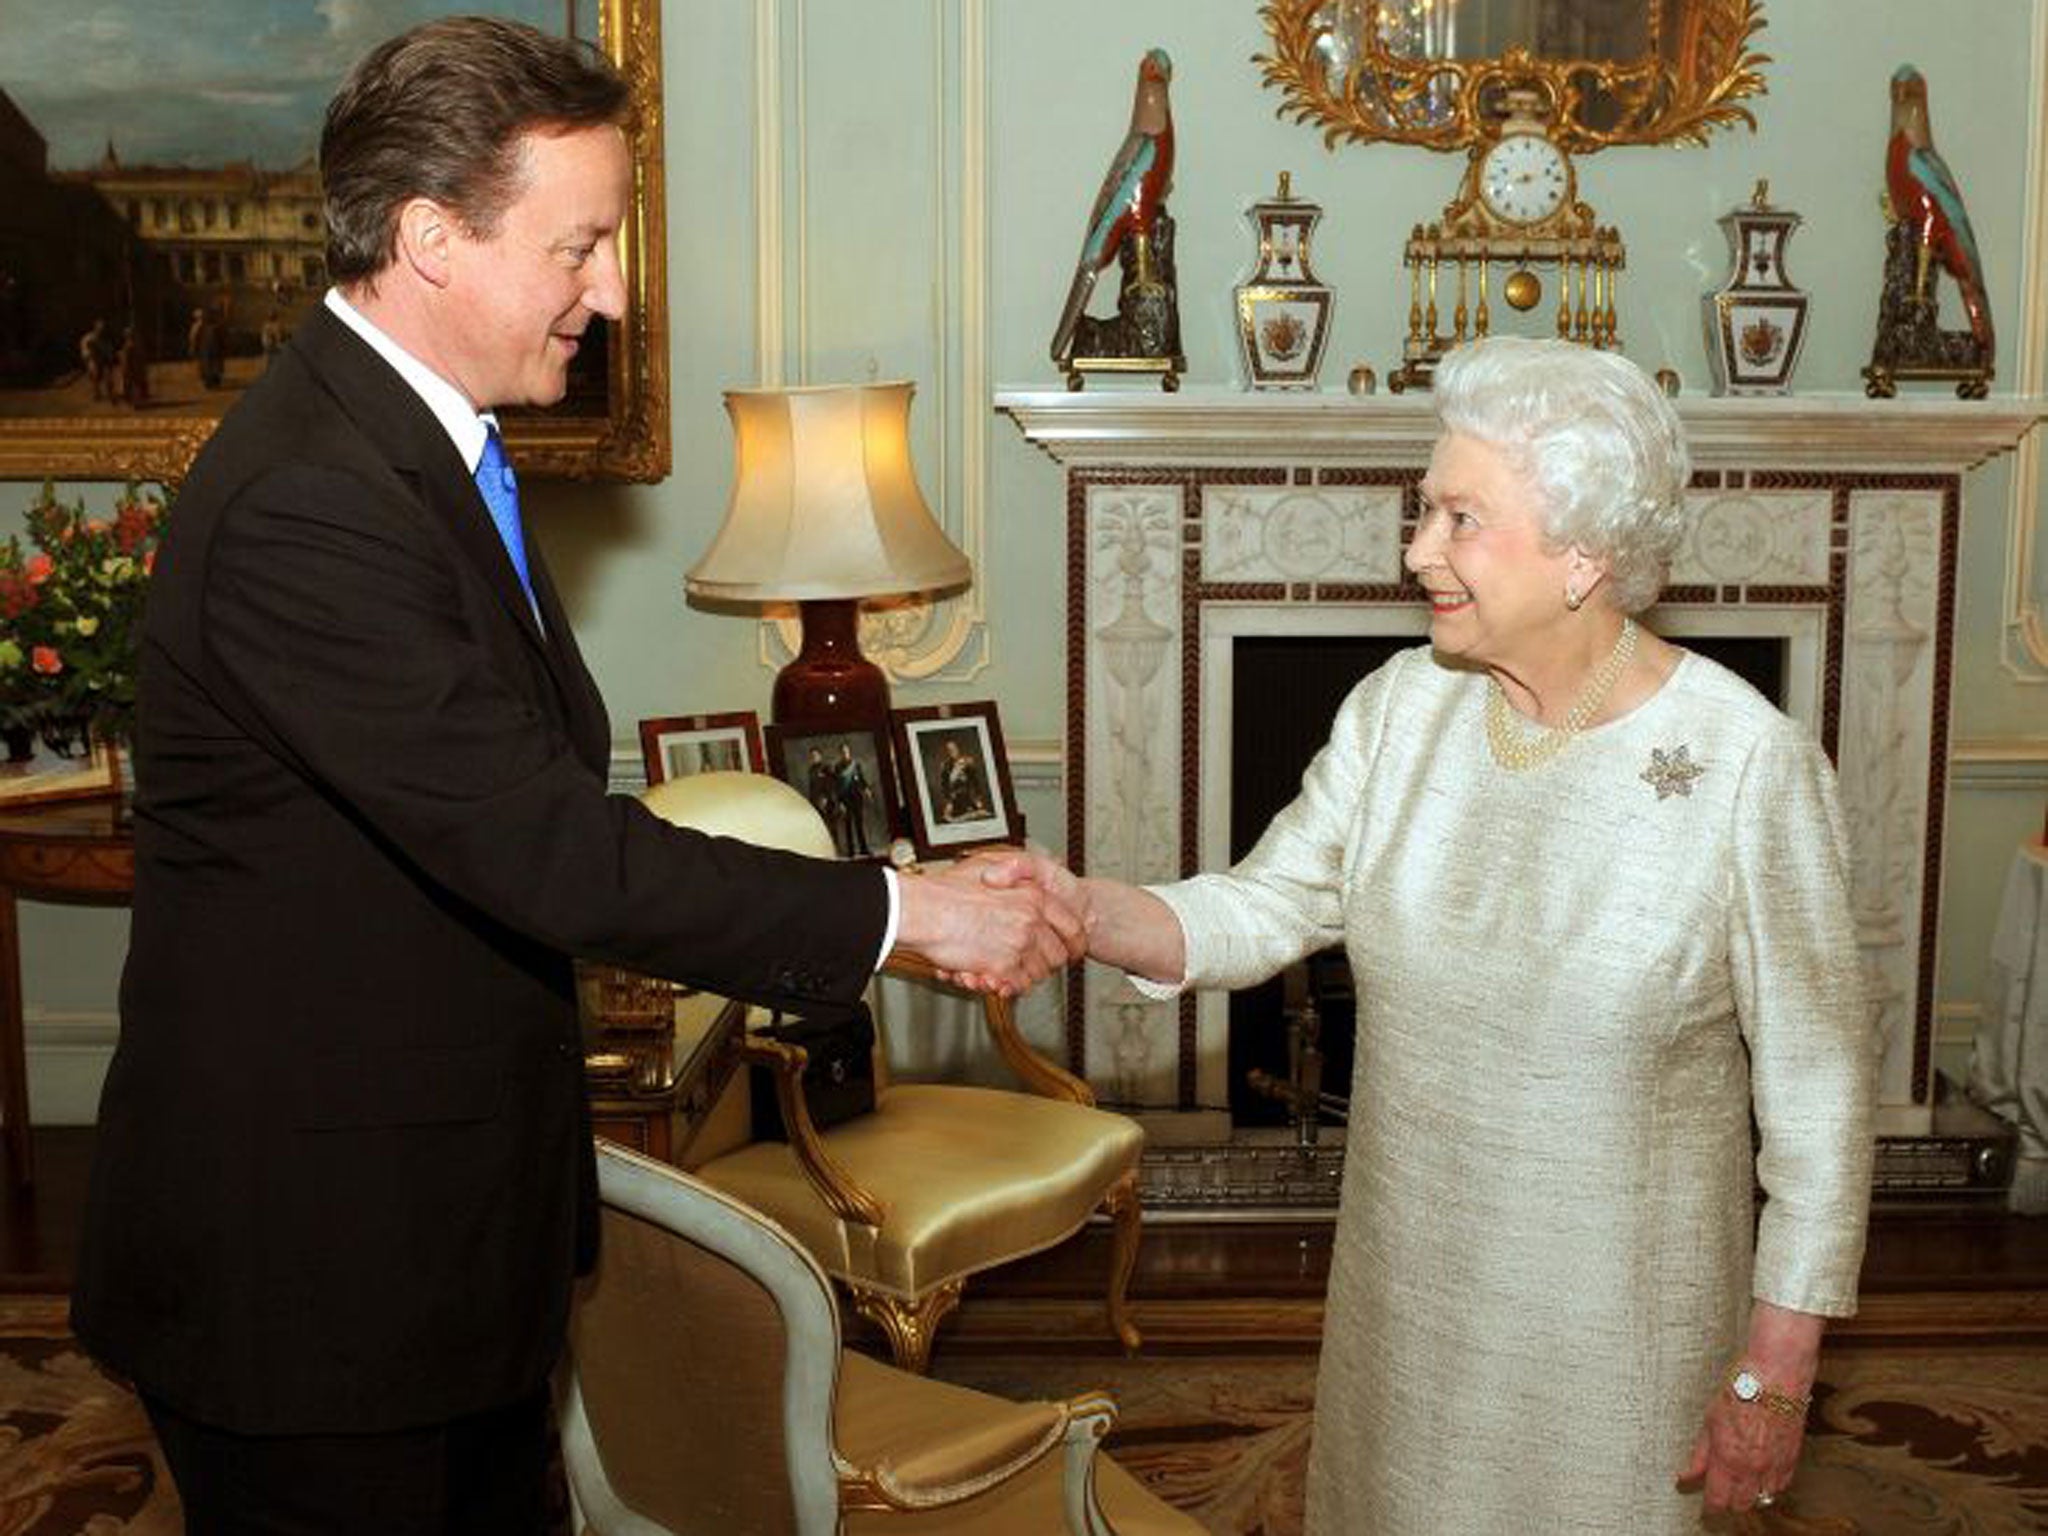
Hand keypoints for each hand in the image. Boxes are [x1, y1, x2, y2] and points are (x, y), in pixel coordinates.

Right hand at [892, 856, 1085, 996]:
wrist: (922, 910)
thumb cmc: (946, 889)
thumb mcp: (990, 866)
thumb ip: (1014, 873)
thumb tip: (1025, 877)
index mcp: (1033, 895)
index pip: (1072, 925)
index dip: (1074, 942)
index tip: (1071, 949)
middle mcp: (1031, 919)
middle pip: (1059, 954)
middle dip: (1047, 962)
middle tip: (1034, 963)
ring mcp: (1018, 944)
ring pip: (1040, 972)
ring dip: (1026, 975)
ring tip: (1010, 970)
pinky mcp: (1002, 965)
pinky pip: (1018, 985)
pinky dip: (1009, 986)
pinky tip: (997, 977)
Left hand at [1677, 1303, 1822, 1515]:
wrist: (1777, 1373)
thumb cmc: (1741, 1388)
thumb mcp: (1710, 1419)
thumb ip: (1701, 1453)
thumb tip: (1687, 1475)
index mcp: (1728, 1458)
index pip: (1718, 1499)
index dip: (1711, 1506)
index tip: (1706, 1506)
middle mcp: (1753, 1467)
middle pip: (1742, 1504)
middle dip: (1730, 1502)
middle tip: (1722, 1491)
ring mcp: (1775, 1464)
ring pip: (1764, 1498)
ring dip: (1752, 1494)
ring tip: (1741, 1481)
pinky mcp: (1793, 1457)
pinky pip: (1782, 1485)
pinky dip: (1771, 1485)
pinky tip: (1762, 1474)